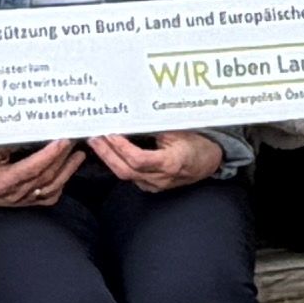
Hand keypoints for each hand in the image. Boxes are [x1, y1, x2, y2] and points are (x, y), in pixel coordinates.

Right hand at [0, 139, 81, 207]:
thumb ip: (6, 141)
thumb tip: (29, 128)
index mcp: (3, 181)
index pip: (33, 168)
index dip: (50, 154)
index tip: (62, 140)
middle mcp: (14, 194)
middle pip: (46, 177)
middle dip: (63, 158)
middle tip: (75, 140)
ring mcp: (19, 200)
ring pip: (50, 188)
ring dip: (67, 171)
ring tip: (78, 156)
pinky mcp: (21, 202)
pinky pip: (45, 198)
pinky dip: (59, 186)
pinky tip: (66, 174)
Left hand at [90, 131, 227, 189]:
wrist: (209, 162)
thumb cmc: (197, 144)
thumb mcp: (180, 131)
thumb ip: (157, 127)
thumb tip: (133, 116)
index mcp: (170, 164)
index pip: (138, 160)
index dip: (121, 147)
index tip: (110, 133)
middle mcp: (161, 178)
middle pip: (125, 171)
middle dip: (106, 153)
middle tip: (94, 136)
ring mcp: (155, 185)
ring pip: (124, 175)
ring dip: (109, 158)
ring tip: (98, 141)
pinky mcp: (151, 186)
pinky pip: (130, 176)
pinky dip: (118, 163)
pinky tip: (110, 151)